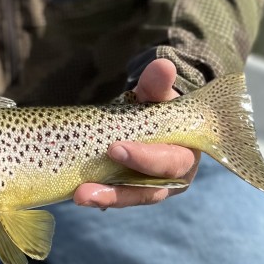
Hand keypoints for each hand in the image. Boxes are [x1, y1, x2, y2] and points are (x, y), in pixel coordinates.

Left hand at [74, 58, 199, 209]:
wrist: (148, 116)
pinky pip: (116, 196)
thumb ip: (158, 83)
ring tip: (79, 196)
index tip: (115, 148)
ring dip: (105, 198)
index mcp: (186, 154)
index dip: (145, 159)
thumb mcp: (157, 93)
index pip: (171, 162)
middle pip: (150, 190)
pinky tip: (77, 193)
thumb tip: (163, 65)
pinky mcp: (131, 191)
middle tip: (88, 185)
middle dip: (120, 189)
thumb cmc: (157, 105)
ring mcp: (152, 188)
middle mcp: (173, 178)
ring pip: (131, 198)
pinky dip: (98, 196)